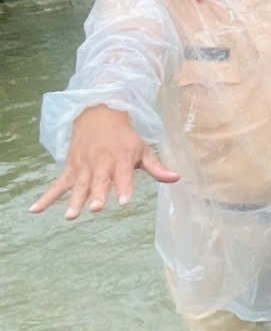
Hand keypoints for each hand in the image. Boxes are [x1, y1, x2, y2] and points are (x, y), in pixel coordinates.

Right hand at [29, 105, 179, 219]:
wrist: (98, 114)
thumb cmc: (124, 137)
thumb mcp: (143, 149)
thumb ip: (157, 167)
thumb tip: (177, 179)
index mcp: (121, 160)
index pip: (124, 176)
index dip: (124, 188)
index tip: (125, 202)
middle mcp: (101, 164)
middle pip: (99, 182)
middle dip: (98, 195)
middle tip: (96, 209)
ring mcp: (84, 167)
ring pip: (79, 185)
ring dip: (74, 200)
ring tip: (70, 216)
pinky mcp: (70, 168)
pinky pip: (57, 184)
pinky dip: (46, 197)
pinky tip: (34, 210)